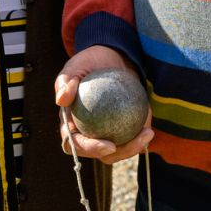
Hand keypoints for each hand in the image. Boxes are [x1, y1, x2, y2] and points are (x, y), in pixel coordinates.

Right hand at [54, 45, 153, 163]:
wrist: (110, 58)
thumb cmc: (89, 62)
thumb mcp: (76, 65)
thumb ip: (65, 81)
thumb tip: (61, 100)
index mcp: (69, 124)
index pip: (74, 144)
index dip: (90, 149)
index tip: (109, 144)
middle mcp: (86, 133)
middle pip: (101, 153)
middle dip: (120, 153)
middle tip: (138, 141)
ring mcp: (105, 133)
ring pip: (118, 150)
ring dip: (134, 147)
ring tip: (148, 133)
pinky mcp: (121, 129)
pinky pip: (131, 136)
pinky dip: (140, 134)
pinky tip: (150, 127)